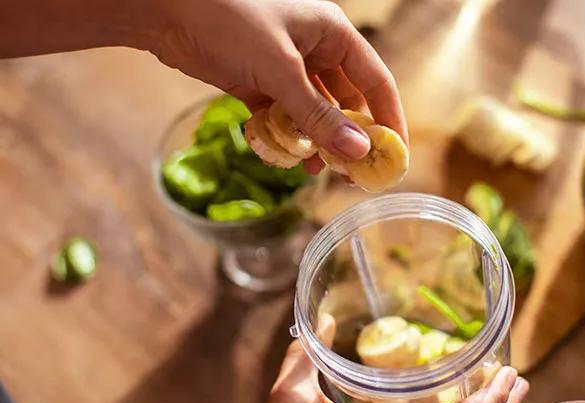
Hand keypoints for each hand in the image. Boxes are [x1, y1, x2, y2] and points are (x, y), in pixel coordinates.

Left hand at [153, 0, 407, 173]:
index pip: (376, 81)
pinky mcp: (258, 81)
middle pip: (346, 102)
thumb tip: (357, 153)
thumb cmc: (227, 20)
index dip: (389, 120)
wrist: (161, 9)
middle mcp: (314, 49)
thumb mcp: (280, 71)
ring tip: (314, 169)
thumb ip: (318, 115)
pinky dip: (285, 136)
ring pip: (313, 113)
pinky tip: (284, 156)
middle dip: (348, 138)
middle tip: (351, 175)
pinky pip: (284, 116)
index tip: (394, 156)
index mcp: (332, 34)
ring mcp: (285, 66)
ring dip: (315, 141)